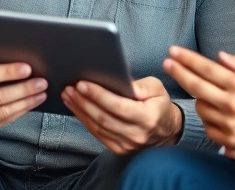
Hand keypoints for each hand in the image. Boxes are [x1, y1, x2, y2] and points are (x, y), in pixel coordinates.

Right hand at [0, 46, 47, 135]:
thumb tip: (5, 41)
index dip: (7, 72)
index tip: (27, 68)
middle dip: (23, 89)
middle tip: (42, 81)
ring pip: (4, 112)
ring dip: (26, 102)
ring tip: (42, 92)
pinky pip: (4, 121)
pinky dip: (21, 111)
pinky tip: (32, 102)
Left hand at [61, 77, 182, 154]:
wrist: (166, 130)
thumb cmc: (159, 105)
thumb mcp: (158, 89)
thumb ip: (143, 85)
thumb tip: (124, 83)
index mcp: (148, 117)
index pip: (118, 106)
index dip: (98, 95)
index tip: (82, 84)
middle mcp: (136, 134)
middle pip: (104, 117)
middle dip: (84, 102)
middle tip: (70, 88)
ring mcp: (127, 145)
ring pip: (97, 127)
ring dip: (80, 110)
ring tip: (68, 96)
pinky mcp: (119, 149)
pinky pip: (98, 134)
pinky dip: (85, 121)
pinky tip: (76, 109)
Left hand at [164, 46, 234, 155]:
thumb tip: (219, 57)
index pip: (206, 69)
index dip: (187, 59)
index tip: (173, 52)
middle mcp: (232, 104)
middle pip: (195, 86)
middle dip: (178, 72)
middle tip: (167, 63)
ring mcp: (230, 124)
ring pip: (200, 108)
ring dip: (197, 97)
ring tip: (203, 91)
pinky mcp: (232, 141)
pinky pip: (208, 128)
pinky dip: (207, 118)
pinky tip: (211, 111)